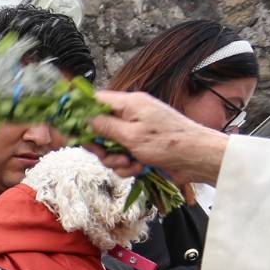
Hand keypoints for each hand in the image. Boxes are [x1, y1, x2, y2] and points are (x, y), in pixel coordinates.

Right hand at [86, 90, 230, 185]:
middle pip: (98, 128)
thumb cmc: (169, 143)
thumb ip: (104, 126)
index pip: (95, 101)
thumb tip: (82, 118)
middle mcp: (131, 115)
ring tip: (130, 164)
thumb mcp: (131, 135)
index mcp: (129, 104)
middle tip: (105, 155)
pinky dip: (127, 166)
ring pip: (109, 147)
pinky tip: (138, 168)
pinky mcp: (141, 147)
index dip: (80, 114)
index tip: (71, 130)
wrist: (198, 159)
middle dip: (99, 146)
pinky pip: (122, 157)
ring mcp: (136, 132)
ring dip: (114, 159)